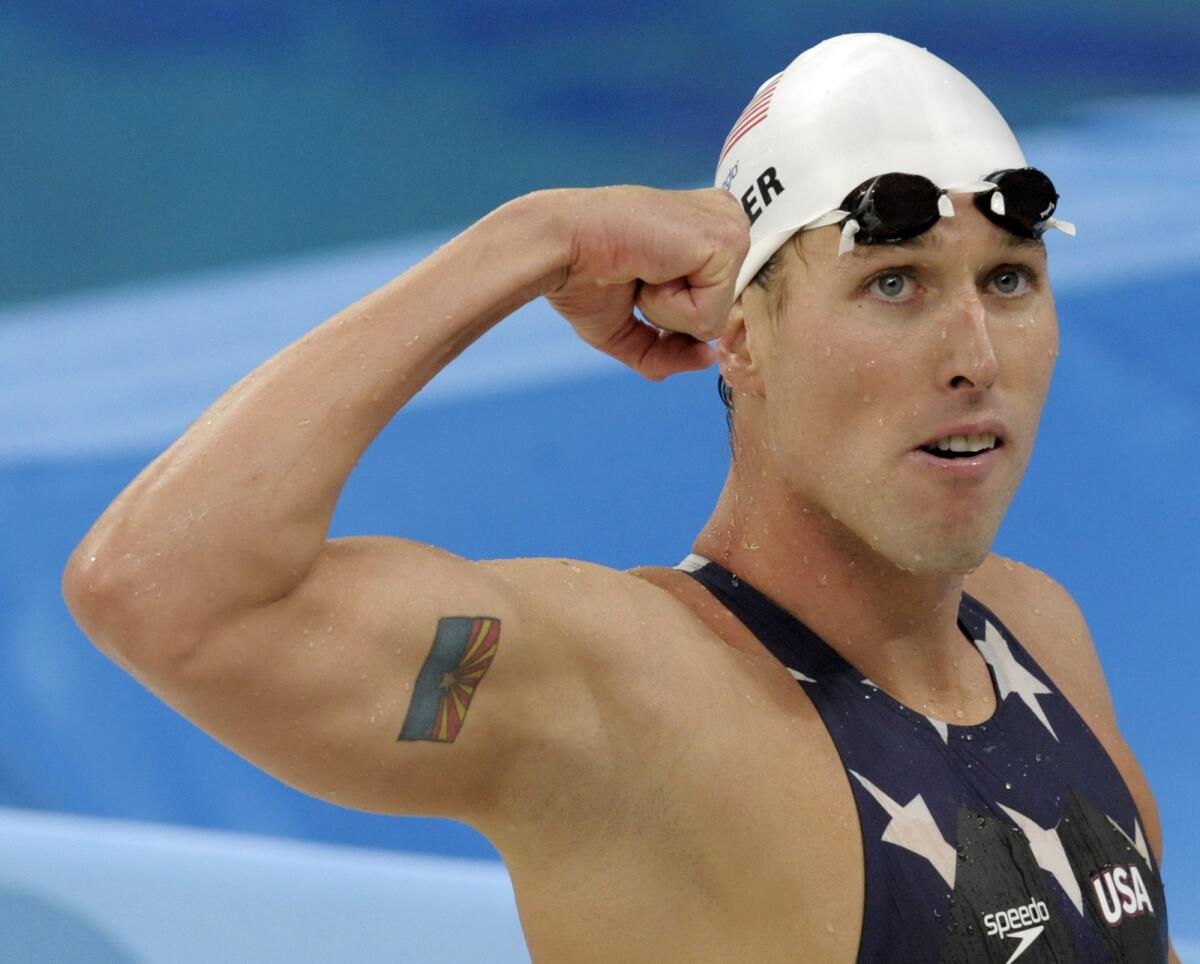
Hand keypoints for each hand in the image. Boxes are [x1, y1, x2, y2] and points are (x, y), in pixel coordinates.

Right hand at [544, 186, 748, 380]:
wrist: (561, 246)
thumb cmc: (583, 276)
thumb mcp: (628, 328)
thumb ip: (667, 352)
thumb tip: (706, 359)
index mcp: (705, 228)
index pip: (713, 302)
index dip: (675, 312)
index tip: (640, 277)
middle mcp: (725, 220)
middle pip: (718, 314)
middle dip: (670, 313)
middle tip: (637, 271)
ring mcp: (730, 228)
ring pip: (715, 318)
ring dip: (667, 309)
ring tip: (642, 268)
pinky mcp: (727, 244)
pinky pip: (709, 316)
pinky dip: (670, 306)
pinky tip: (649, 268)